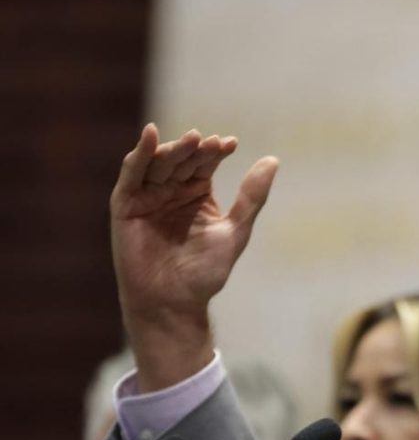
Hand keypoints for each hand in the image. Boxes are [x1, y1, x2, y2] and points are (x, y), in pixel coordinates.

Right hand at [110, 123, 277, 389]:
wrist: (174, 303)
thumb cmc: (204, 272)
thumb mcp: (235, 230)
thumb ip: (251, 197)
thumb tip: (273, 159)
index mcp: (196, 194)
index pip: (206, 164)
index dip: (216, 151)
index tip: (231, 144)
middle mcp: (170, 191)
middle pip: (182, 160)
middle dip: (196, 149)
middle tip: (211, 142)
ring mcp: (147, 197)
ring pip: (158, 163)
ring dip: (173, 149)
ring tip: (191, 140)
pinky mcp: (125, 205)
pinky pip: (131, 174)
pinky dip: (139, 154)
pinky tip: (149, 135)